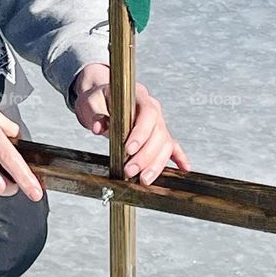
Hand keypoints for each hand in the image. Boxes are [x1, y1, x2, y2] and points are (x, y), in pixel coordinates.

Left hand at [69, 62, 190, 182]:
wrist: (102, 98)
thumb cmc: (98, 99)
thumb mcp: (91, 102)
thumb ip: (95, 114)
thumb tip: (98, 127)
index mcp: (138, 97)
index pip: (148, 113)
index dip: (141, 132)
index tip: (129, 149)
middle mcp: (153, 110)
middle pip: (158, 133)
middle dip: (145, 155)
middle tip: (129, 170)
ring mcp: (157, 123)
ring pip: (165, 144)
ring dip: (156, 164)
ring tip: (143, 179)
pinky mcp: (157, 135)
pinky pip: (172, 146)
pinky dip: (179, 157)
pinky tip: (184, 168)